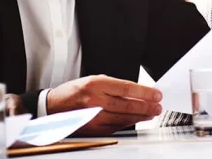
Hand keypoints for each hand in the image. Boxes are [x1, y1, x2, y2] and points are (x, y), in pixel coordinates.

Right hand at [45, 75, 162, 135]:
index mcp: (95, 84)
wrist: (53, 107)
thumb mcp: (93, 80)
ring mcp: (93, 117)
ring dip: (140, 116)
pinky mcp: (93, 129)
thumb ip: (114, 86)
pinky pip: (116, 127)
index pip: (126, 88)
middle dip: (146, 106)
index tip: (156, 94)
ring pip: (123, 118)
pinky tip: (136, 120)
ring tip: (151, 113)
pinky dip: (128, 124)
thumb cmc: (74, 92)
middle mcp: (94, 101)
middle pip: (127, 105)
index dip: (144, 92)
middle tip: (158, 106)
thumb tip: (137, 92)